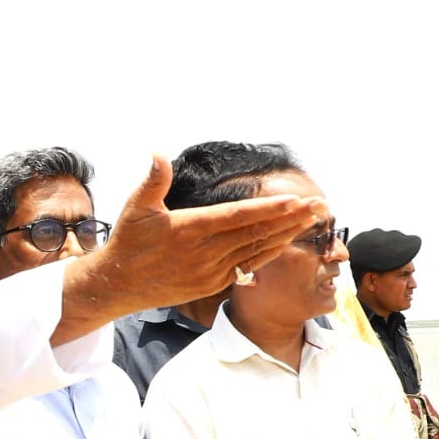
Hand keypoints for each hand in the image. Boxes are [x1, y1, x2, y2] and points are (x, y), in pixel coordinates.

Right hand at [61, 156, 321, 320]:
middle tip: (319, 206)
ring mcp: (211, 271)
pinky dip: (269, 253)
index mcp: (191, 229)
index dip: (270, 209)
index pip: (239, 217)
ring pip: (257, 250)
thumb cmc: (128, 242)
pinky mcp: (212, 283)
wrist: (119, 285)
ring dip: (286, 235)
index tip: (295, 200)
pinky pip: (247, 266)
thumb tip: (157, 153)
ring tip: (310, 220)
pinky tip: (285, 242)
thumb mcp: (135, 208)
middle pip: (257, 233)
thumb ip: (153, 181)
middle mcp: (206, 252)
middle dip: (290, 219)